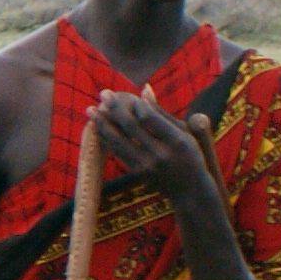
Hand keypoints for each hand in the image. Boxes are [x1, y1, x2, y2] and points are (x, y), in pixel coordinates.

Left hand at [86, 88, 211, 202]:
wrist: (190, 190)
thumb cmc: (189, 155)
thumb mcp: (183, 133)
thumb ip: (162, 113)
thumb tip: (144, 89)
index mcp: (176, 141)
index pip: (149, 118)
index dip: (136, 105)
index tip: (128, 95)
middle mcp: (160, 154)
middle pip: (130, 127)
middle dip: (114, 108)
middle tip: (103, 93)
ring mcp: (147, 165)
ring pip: (119, 140)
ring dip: (102, 123)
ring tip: (90, 109)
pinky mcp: (137, 173)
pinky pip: (117, 152)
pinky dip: (106, 138)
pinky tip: (98, 127)